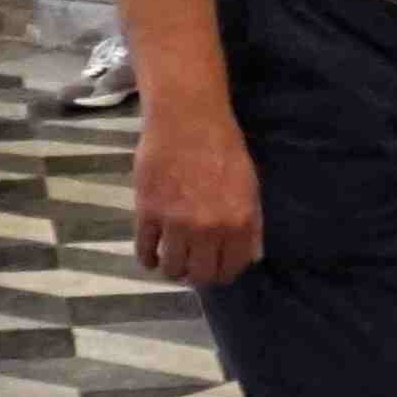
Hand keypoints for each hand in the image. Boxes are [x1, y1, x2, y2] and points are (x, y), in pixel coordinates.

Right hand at [134, 98, 262, 287]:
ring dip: (173, 269)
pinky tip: (151, 254)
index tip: (217, 268)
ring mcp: (175, 223)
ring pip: (172, 269)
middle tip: (194, 267)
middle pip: (201, 275)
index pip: (232, 268)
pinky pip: (144, 252)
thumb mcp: (250, 185)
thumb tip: (251, 256)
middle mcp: (208, 228)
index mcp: (238, 221)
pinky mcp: (147, 214)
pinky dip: (148, 258)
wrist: (187, 121)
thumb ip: (251, 223)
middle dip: (198, 275)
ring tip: (173, 261)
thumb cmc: (224, 148)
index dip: (224, 273)